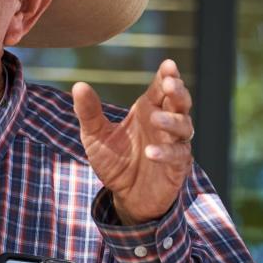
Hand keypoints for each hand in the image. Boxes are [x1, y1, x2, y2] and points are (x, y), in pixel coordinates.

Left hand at [73, 59, 194, 224]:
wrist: (124, 197)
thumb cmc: (114, 161)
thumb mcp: (95, 136)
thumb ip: (89, 112)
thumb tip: (78, 86)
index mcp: (148, 110)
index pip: (161, 88)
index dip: (167, 75)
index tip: (168, 65)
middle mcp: (165, 124)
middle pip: (180, 102)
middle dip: (178, 91)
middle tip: (170, 84)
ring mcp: (174, 144)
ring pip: (184, 126)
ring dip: (171, 121)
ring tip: (154, 119)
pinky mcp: (177, 167)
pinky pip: (177, 156)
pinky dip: (166, 152)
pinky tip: (150, 152)